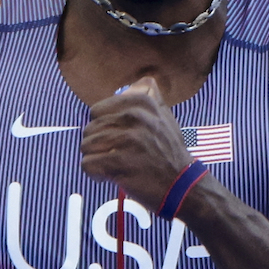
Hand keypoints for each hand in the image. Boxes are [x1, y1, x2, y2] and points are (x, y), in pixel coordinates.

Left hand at [79, 77, 191, 212]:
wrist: (182, 185)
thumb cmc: (169, 153)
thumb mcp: (165, 117)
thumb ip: (150, 98)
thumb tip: (138, 83)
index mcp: (142, 102)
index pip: (97, 110)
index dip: (101, 127)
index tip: (114, 139)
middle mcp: (134, 116)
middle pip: (89, 129)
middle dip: (96, 145)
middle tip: (112, 156)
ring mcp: (127, 139)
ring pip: (86, 146)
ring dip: (95, 160)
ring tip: (111, 166)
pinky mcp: (120, 161)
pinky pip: (87, 164)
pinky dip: (94, 174)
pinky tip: (108, 177)